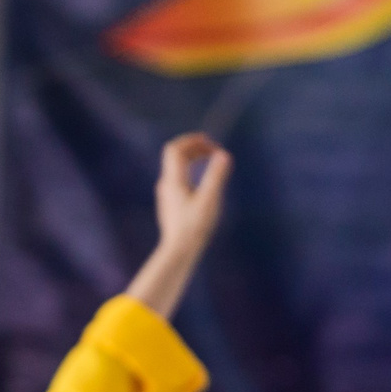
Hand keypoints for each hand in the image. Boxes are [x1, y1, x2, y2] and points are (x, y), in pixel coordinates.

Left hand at [123, 133, 232, 317]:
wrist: (178, 251)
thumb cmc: (194, 227)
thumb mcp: (209, 200)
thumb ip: (216, 176)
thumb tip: (223, 154)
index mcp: (173, 180)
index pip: (175, 149)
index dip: (191, 140)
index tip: (210, 143)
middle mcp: (166, 184)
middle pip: (175, 155)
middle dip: (194, 147)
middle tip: (214, 150)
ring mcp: (166, 193)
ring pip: (176, 166)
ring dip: (193, 158)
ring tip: (212, 159)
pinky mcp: (170, 202)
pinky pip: (178, 177)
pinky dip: (191, 170)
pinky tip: (203, 180)